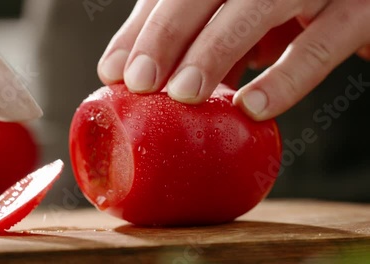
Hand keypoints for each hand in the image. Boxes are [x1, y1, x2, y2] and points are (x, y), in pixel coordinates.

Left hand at [97, 0, 369, 120]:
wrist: (366, 2)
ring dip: (215, 51)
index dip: (141, 28)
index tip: (113, 70)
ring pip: (257, 7)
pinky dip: (286, 78)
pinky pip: (320, 45)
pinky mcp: (361, 11)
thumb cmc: (296, 10)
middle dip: (166, 34)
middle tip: (140, 82)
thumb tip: (155, 80)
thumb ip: (204, 39)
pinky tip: (252, 107)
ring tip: (184, 95)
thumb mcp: (242, 18)